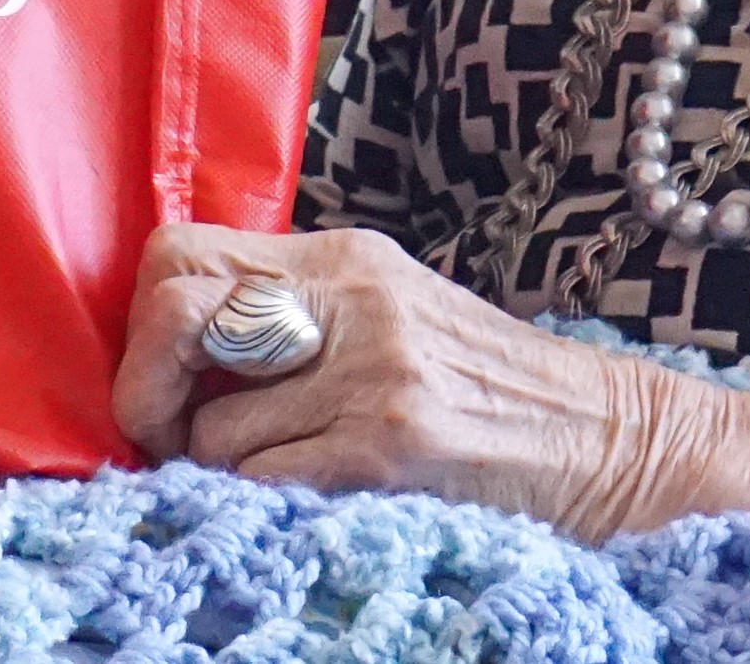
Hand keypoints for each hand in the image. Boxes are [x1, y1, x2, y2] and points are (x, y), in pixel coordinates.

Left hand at [112, 223, 728, 540]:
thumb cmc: (485, 386)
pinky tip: (318, 491)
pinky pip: (263, 480)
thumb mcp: (392, 314)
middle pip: (176, 313)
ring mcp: (373, 367)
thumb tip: (177, 344)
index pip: (182, 251)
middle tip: (178, 434)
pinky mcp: (389, 440)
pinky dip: (269, 499)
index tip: (171, 377)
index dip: (147, 321)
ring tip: (281, 467)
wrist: (602, 433)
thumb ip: (301, 311)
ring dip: (223, 469)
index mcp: (347, 257)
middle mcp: (355, 296)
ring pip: (211, 428)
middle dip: (152, 389)